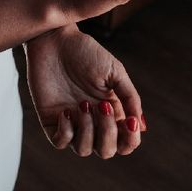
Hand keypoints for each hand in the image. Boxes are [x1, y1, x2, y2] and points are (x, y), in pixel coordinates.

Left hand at [24, 24, 145, 158]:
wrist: (55, 40)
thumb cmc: (86, 52)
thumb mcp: (115, 71)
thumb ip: (130, 98)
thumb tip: (140, 126)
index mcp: (112, 111)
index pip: (125, 142)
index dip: (130, 140)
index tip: (129, 122)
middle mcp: (93, 121)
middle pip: (106, 151)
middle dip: (107, 133)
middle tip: (101, 105)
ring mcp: (72, 122)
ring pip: (84, 150)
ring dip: (87, 130)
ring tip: (82, 104)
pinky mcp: (51, 120)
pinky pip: (60, 143)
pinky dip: (66, 132)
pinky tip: (66, 111)